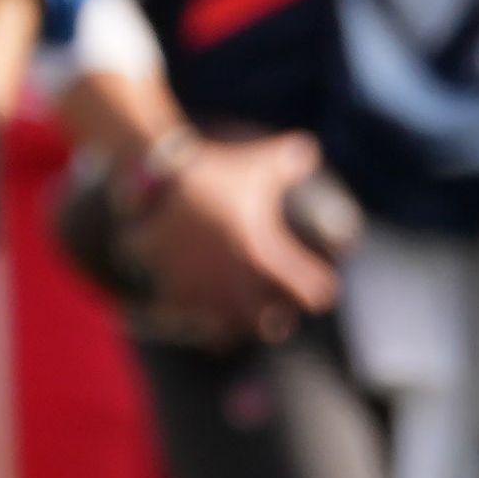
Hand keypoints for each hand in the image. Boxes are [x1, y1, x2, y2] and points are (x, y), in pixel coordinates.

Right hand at [138, 130, 342, 346]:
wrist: (154, 182)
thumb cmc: (213, 173)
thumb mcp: (257, 164)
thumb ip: (291, 160)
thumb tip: (311, 150)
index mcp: (265, 255)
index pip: (308, 288)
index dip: (320, 288)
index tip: (324, 289)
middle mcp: (237, 280)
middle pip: (270, 323)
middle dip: (279, 318)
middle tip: (282, 311)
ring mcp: (204, 290)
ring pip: (232, 327)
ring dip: (242, 322)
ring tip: (245, 314)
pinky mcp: (174, 293)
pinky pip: (195, 323)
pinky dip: (205, 322)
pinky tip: (210, 314)